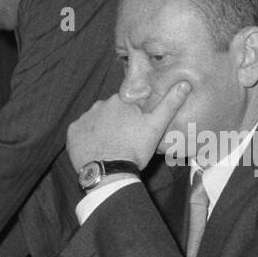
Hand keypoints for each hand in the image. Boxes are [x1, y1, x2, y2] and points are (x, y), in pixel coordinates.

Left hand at [66, 82, 191, 170]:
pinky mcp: (72, 133)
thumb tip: (185, 83)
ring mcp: (83, 119)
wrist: (109, 172)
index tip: (136, 129)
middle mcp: (99, 105)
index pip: (126, 104)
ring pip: (95, 121)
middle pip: (109, 111)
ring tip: (110, 147)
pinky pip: (80, 133)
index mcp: (119, 101)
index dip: (132, 116)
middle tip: (124, 140)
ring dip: (101, 130)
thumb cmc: (135, 149)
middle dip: (116, 122)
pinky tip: (96, 149)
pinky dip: (87, 139)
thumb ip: (169, 104)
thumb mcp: (156, 126)